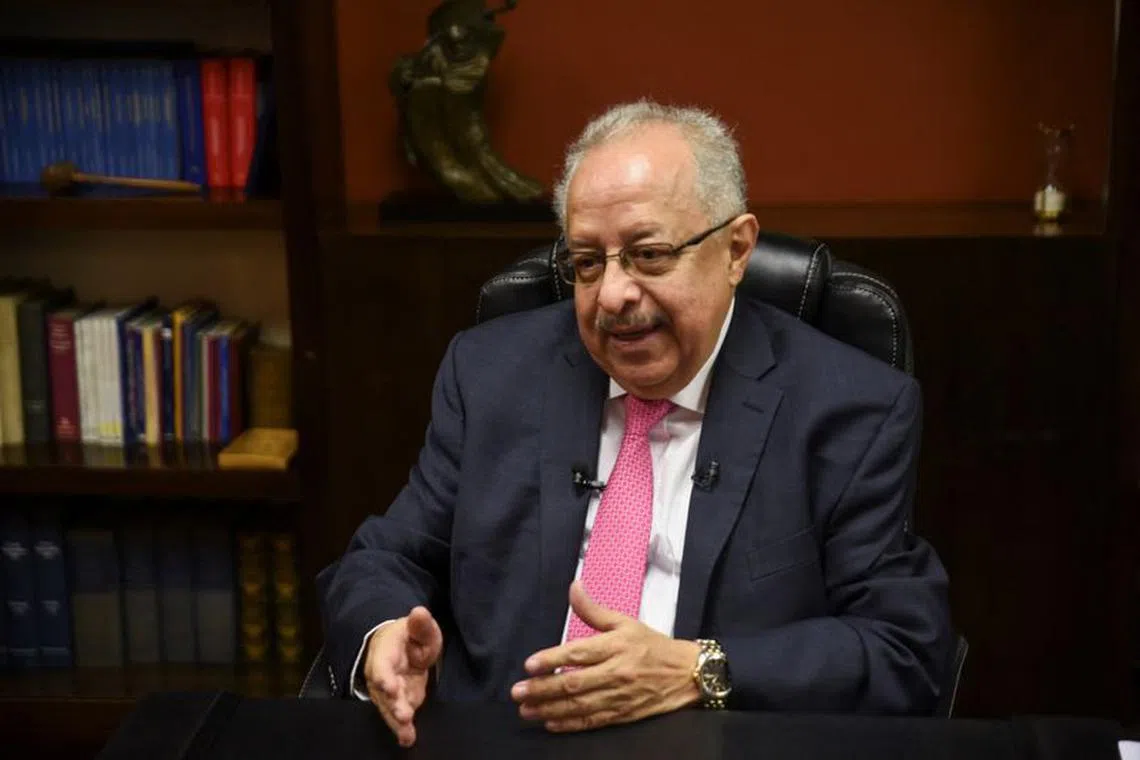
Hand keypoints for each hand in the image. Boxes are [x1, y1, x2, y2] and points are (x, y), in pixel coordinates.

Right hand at [363, 606, 442, 747]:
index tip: (390, 686)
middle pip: (383, 692)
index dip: (384, 676)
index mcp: (384, 652)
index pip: (380, 665)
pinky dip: (402, 729)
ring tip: (406, 733)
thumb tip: (419, 611)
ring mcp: (388, 691)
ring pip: (388, 708)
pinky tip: (408, 739)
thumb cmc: (409, 637)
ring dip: (396, 721)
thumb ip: (421, 623)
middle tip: (403, 714)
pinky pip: (397, 716)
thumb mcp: (419, 626)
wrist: (400, 648)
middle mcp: (380, 675)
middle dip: (392, 703)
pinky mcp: (398, 702)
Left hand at [510, 581, 700, 732]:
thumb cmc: (653, 645)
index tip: (529, 665)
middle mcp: (616, 672)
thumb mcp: (625, 621)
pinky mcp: (623, 714)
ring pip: (579, 705)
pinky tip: (551, 723)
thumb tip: (573, 587)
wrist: (687, 674)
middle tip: (518, 692)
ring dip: (550, 709)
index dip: (552, 659)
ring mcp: (619, 696)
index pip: (578, 653)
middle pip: (574, 683)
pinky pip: (593, 721)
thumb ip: (593, 609)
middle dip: (543, 688)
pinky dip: (571, 724)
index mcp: (615, 645)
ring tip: (526, 710)